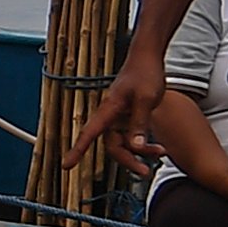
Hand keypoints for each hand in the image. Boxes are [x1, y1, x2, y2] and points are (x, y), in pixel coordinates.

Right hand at [75, 61, 166, 182]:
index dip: (77, 150)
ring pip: (124, 142)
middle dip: (128, 160)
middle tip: (144, 171)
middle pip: (112, 145)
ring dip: (140, 151)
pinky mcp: (129, 115)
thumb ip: (139, 123)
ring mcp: (120, 115)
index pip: (89, 133)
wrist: (149, 55)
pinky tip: (158, 145)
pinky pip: (132, 135)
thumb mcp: (146, 98)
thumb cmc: (145, 72)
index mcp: (110, 109)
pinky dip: (144, 142)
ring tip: (161, 153)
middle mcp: (111, 114)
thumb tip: (134, 146)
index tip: (66, 165)